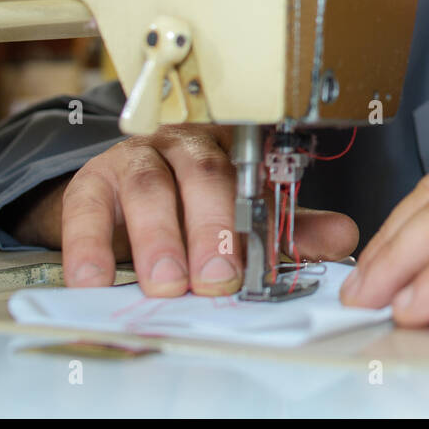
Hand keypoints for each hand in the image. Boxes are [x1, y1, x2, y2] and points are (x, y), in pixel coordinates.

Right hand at [12, 125, 358, 296]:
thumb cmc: (188, 207)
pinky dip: (88, 247)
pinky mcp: (90, 183)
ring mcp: (135, 159)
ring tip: (166, 283)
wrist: (117, 199)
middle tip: (217, 277)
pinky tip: (95, 281)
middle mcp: (185, 145)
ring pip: (148, 187)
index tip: (264, 256)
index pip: (253, 174)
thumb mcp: (241, 216)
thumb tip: (343, 238)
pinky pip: (84, 208)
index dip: (259, 215)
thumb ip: (287, 230)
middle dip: (212, 228)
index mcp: (232, 150)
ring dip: (157, 238)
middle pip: (203, 174)